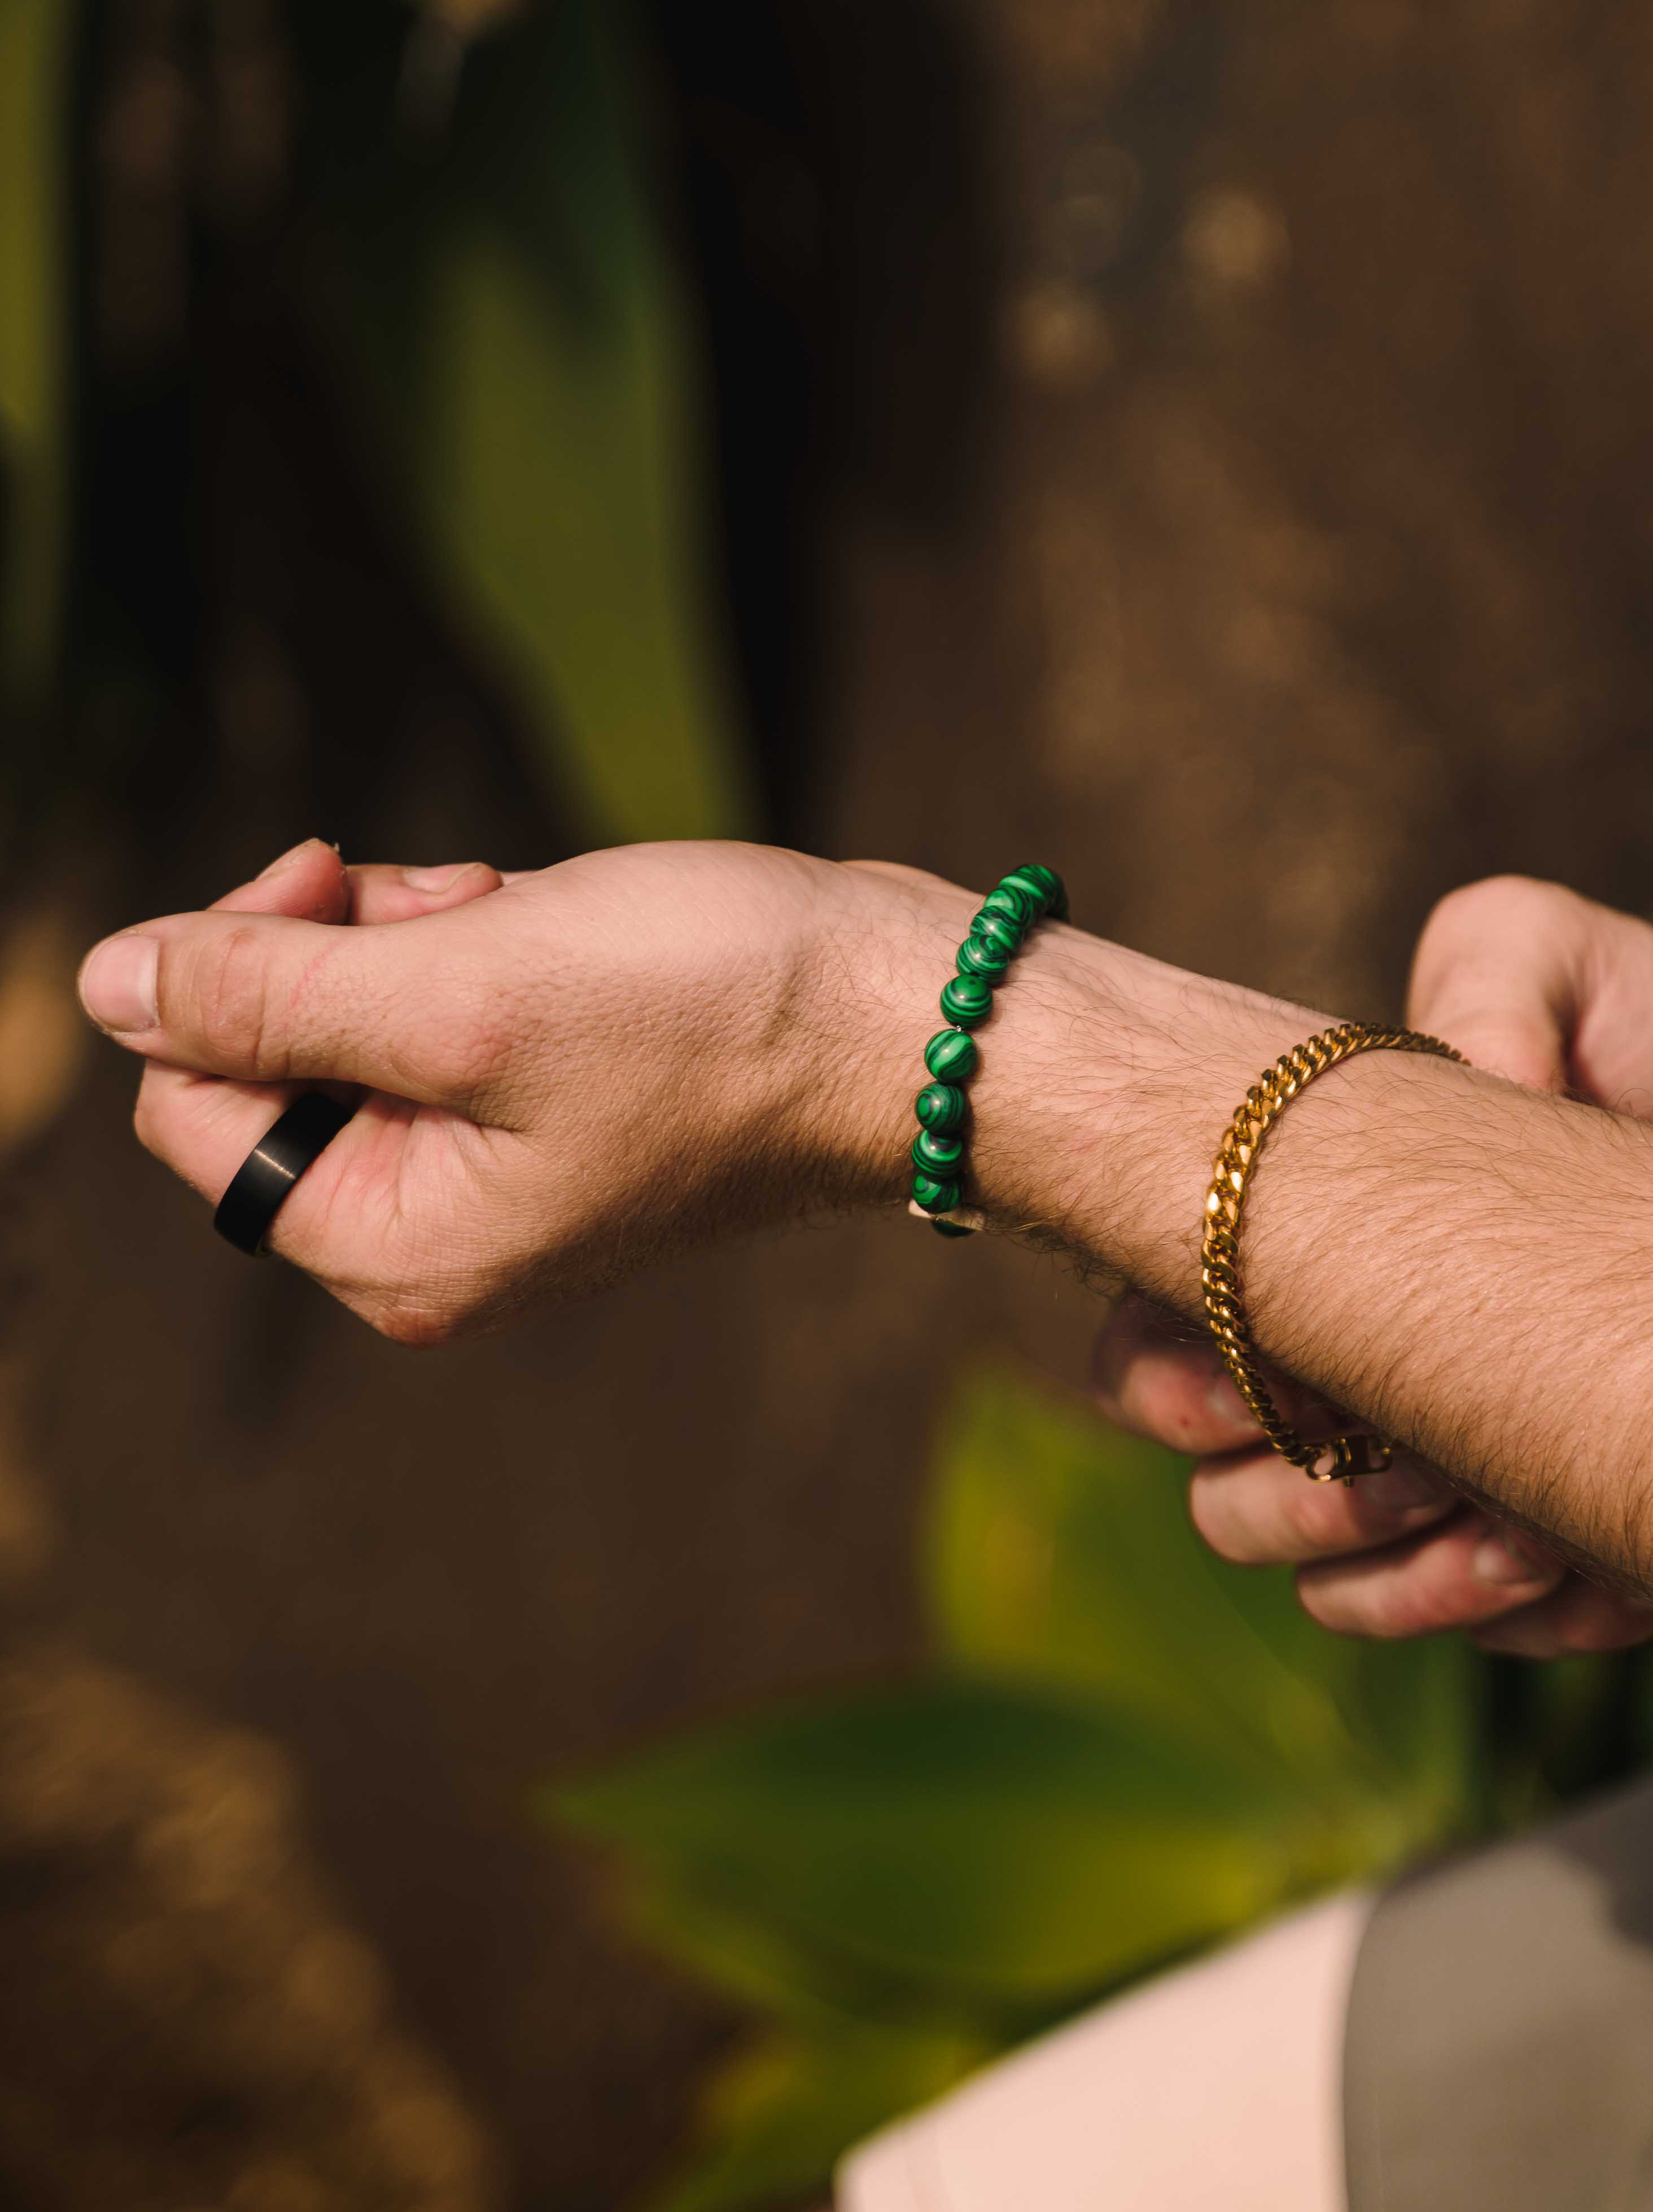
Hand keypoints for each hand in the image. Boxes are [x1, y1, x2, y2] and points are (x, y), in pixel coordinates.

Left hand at [78, 839, 932, 1341]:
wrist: (908, 1017)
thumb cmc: (713, 1015)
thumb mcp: (464, 991)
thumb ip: (268, 994)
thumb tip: (100, 985)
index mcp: (401, 1246)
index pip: (192, 1110)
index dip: (224, 976)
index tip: (329, 880)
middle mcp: (443, 1231)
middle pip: (277, 1065)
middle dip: (346, 953)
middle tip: (464, 908)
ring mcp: (510, 1170)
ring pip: (368, 1021)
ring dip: (419, 935)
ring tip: (531, 914)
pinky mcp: (567, 1105)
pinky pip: (454, 1015)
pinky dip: (482, 946)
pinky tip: (563, 924)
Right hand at [1094, 878, 1652, 1655]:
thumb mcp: (1553, 953)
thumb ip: (1480, 980)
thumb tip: (1467, 1088)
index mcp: (1288, 1254)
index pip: (1147, 1359)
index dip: (1184, 1390)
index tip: (1297, 1371)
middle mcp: (1340, 1377)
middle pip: (1223, 1509)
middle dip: (1305, 1499)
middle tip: (1420, 1452)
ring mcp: (1437, 1474)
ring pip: (1338, 1597)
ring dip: (1415, 1576)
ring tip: (1528, 1522)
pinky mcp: (1552, 1544)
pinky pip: (1498, 1640)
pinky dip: (1548, 1614)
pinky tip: (1610, 1553)